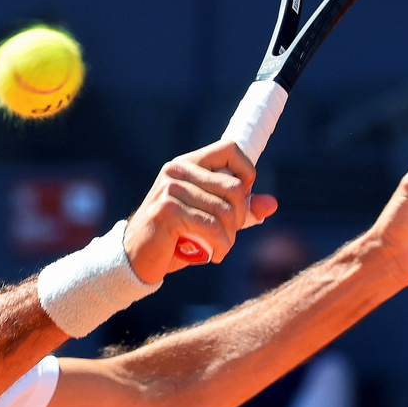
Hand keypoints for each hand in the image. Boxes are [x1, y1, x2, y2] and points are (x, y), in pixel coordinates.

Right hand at [123, 140, 278, 282]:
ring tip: (220, 247)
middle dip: (240, 216)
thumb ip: (239, 209)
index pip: (230, 149)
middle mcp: (177, 171)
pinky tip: (214, 255)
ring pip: (225, 210)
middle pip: (234, 186)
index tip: (242, 198)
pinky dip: (220, 245)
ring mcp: (170, 189)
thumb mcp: (210, 219)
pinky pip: (211, 226)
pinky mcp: (167, 210)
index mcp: (188, 164)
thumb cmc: (174, 236)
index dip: (247, 172)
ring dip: (229, 236)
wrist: (136, 257)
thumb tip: (272, 204)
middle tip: (229, 233)